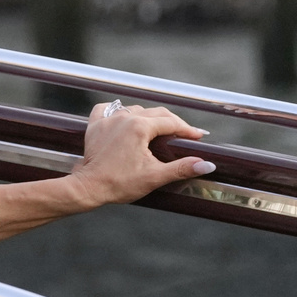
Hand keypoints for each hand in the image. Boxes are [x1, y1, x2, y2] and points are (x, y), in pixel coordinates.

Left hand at [68, 102, 212, 208]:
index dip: (187, 130)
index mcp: (139, 127)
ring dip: (149, 117)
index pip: (171, 123)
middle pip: (156, 113)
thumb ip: (182, 168)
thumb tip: (207, 164)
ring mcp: (107, 119)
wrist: (89, 187)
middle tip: (184, 134)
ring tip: (160, 129)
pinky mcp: (94, 125)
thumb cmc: (120, 183)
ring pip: (135, 110)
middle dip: (173, 123)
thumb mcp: (155, 176)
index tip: (198, 137)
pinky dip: (120, 112)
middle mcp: (123, 117)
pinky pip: (108, 109)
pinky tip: (126, 118)